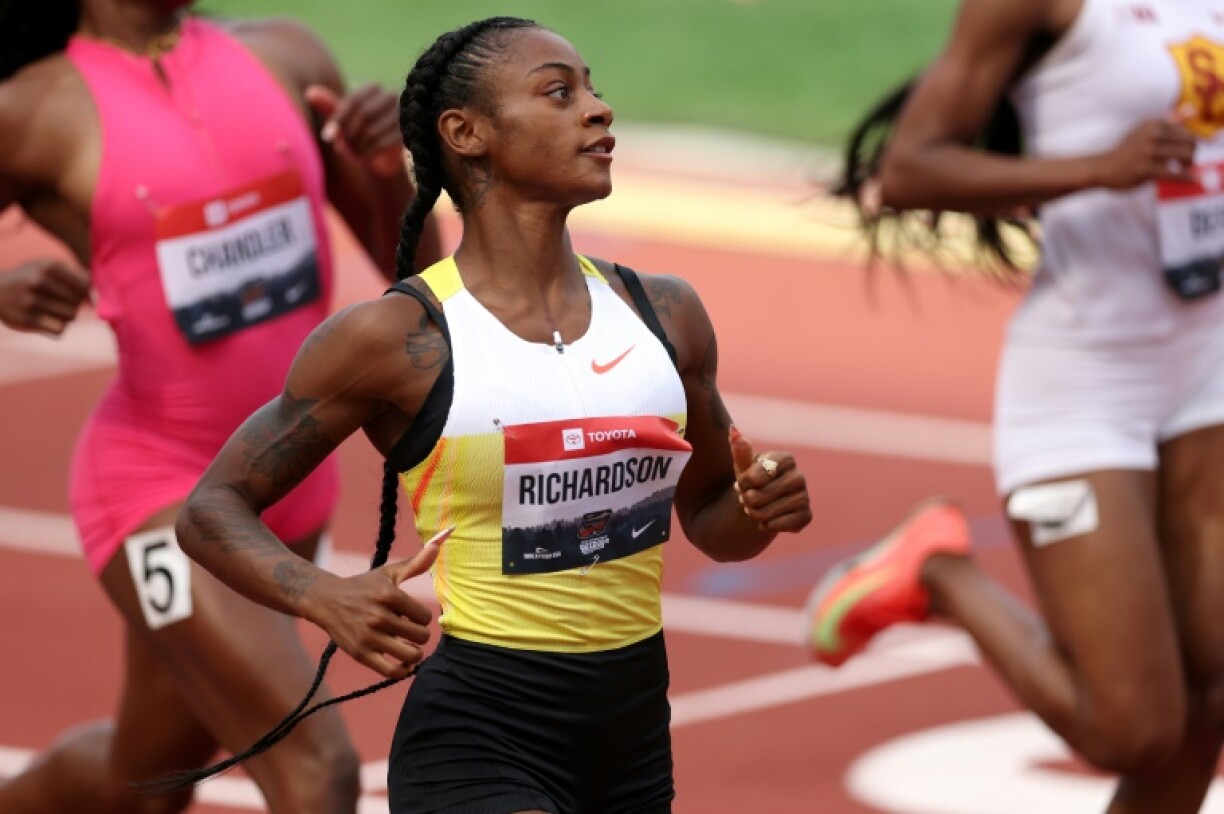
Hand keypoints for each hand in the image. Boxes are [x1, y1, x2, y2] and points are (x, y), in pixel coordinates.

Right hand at [0, 259, 90, 335]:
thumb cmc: (29, 277)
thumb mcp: (47, 266)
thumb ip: (75, 275)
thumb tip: (99, 292)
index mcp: (49, 267)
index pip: (86, 286)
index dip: (89, 294)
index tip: (84, 296)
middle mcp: (39, 282)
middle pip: (78, 302)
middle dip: (74, 305)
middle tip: (62, 303)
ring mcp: (31, 301)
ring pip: (71, 317)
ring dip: (67, 317)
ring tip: (54, 311)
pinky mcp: (26, 320)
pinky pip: (60, 330)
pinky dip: (58, 327)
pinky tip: (48, 321)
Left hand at [305, 83, 403, 176]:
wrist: (383, 156)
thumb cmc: (358, 132)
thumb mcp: (342, 119)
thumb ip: (329, 106)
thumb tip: (310, 93)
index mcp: (373, 88)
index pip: (353, 101)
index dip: (338, 119)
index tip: (327, 137)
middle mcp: (391, 97)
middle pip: (364, 115)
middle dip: (348, 134)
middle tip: (339, 146)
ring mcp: (402, 116)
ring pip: (372, 131)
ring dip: (357, 146)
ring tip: (352, 152)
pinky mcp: (406, 135)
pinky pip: (381, 144)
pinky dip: (368, 153)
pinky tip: (364, 157)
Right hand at [306, 528, 449, 678]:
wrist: (327, 600)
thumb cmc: (364, 586)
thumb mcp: (388, 573)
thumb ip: (416, 563)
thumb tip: (438, 544)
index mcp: (389, 595)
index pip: (425, 617)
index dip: (422, 618)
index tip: (412, 616)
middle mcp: (379, 616)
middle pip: (420, 636)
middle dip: (419, 635)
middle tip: (409, 631)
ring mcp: (369, 637)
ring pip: (410, 655)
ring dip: (414, 653)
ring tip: (408, 646)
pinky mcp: (360, 654)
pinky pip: (391, 672)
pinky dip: (402, 670)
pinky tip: (402, 662)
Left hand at [729, 426, 811, 532]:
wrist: (763, 503)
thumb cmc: (752, 480)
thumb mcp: (743, 466)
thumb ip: (739, 449)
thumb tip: (734, 430)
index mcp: (786, 459)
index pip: (757, 475)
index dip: (745, 483)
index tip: (743, 483)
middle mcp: (799, 476)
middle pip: (759, 496)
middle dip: (747, 501)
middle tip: (748, 499)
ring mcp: (805, 496)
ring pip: (766, 513)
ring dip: (754, 514)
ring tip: (755, 509)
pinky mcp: (806, 515)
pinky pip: (777, 525)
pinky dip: (765, 526)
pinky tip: (767, 520)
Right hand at [1090, 108, 1196, 189]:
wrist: (1102, 168)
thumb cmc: (1125, 152)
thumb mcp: (1143, 131)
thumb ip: (1164, 123)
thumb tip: (1189, 113)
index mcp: (1153, 124)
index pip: (1185, 131)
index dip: (1188, 143)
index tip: (1181, 153)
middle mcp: (1152, 134)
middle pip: (1189, 142)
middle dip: (1191, 153)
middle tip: (1185, 163)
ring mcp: (1148, 151)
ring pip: (1185, 155)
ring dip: (1188, 165)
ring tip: (1183, 169)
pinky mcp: (1145, 168)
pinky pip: (1174, 173)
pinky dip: (1186, 177)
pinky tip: (1192, 180)